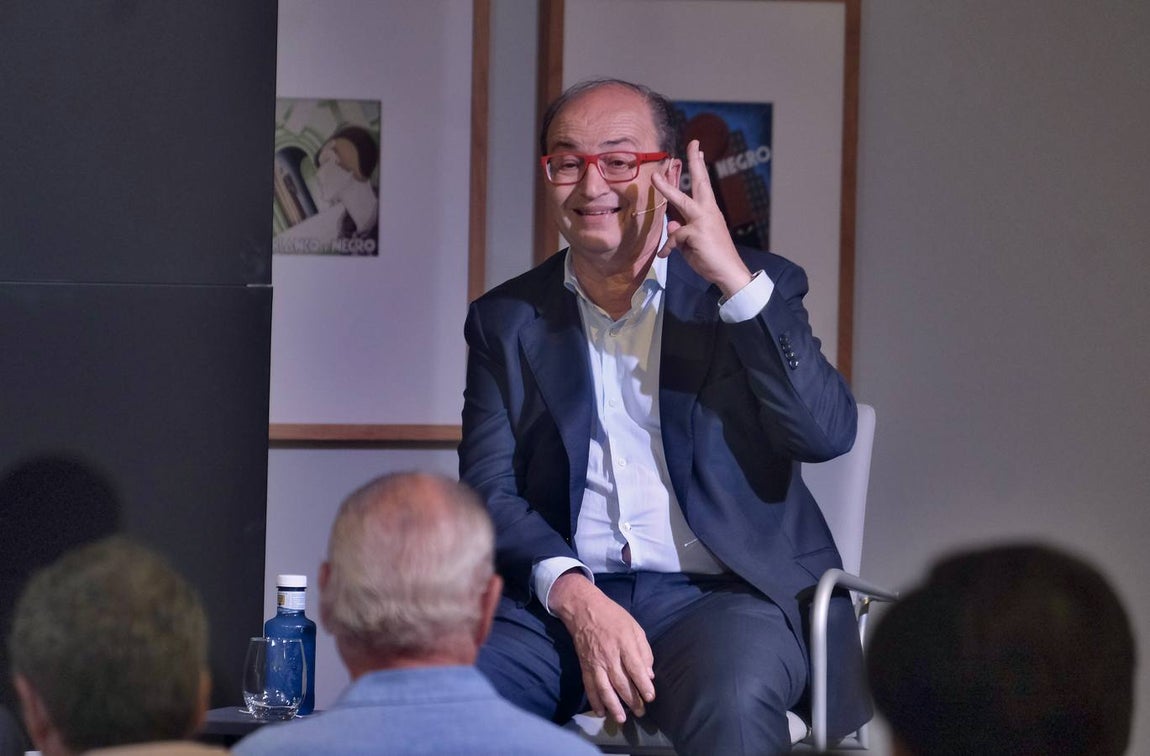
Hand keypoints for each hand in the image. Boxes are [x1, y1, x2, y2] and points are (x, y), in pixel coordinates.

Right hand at [548, 572, 654, 722]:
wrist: (583, 609)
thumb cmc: (613, 616)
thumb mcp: (634, 627)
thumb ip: (643, 650)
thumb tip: (648, 674)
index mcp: (624, 643)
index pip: (636, 669)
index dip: (644, 685)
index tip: (651, 697)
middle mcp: (609, 655)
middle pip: (621, 682)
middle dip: (632, 700)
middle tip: (641, 712)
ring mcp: (595, 662)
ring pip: (604, 688)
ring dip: (613, 706)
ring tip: (621, 719)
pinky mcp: (585, 666)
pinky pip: (589, 686)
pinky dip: (594, 700)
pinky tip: (600, 711)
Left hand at [651, 139, 752, 298]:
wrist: (728, 272)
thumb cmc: (711, 256)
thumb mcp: (692, 242)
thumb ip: (682, 232)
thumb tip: (672, 225)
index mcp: (709, 211)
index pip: (703, 184)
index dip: (699, 165)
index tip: (697, 148)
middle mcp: (708, 211)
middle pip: (700, 183)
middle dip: (695, 162)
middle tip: (692, 144)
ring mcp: (703, 221)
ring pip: (682, 202)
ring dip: (667, 189)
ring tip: (655, 177)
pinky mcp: (697, 233)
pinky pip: (675, 237)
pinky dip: (669, 247)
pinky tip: (665, 255)